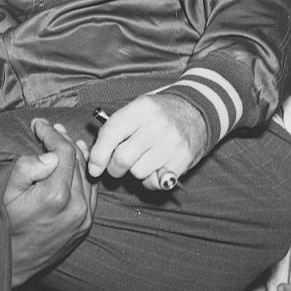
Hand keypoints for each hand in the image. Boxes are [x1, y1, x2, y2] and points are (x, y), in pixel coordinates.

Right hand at [4, 118, 95, 286]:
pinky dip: (84, 174)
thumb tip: (50, 155)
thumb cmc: (2, 224)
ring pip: (86, 175)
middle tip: (51, 128)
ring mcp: (83, 218)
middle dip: (63, 140)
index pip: (63, 152)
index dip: (51, 133)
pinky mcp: (85, 226)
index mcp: (56, 196)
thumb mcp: (5, 192)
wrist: (9, 263)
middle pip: (77, 160)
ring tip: (64, 139)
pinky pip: (90, 192)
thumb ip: (27, 168)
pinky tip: (77, 163)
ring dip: (75, 155)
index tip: (38, 124)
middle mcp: (76, 207)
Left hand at [86, 93, 207, 191]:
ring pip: (137, 172)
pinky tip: (153, 168)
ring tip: (141, 161)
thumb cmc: (159, 113)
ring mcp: (171, 144)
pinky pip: (155, 182)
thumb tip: (94, 156)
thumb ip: (116, 127)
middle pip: (122, 158)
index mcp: (141, 109)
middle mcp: (156, 126)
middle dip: (113, 168)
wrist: (197, 112)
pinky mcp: (182, 161)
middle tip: (115, 167)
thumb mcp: (138, 108)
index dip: (98, 155)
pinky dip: (149, 180)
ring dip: (134, 173)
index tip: (93, 168)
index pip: (111, 134)